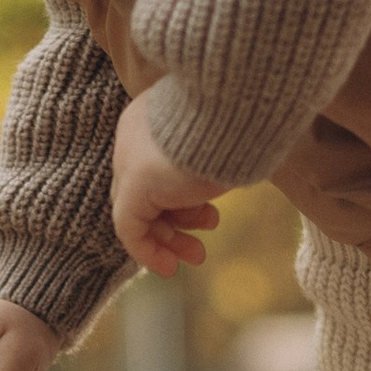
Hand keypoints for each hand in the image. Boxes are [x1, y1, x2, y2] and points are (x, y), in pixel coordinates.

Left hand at [110, 100, 224, 275]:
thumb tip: (221, 174)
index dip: (178, 204)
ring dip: (169, 240)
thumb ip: (212, 155)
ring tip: (198, 256)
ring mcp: (130, 161)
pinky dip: (147, 252)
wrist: (235, 102)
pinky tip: (169, 268)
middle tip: (199, 249)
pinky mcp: (133, 184)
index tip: (206, 221)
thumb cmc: (241, 113)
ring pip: (138, 213)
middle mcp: (133, 138)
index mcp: (151, 119)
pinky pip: (129, 229)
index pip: (152, 172)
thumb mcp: (225, 136)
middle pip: (145, 194)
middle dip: (174, 226)